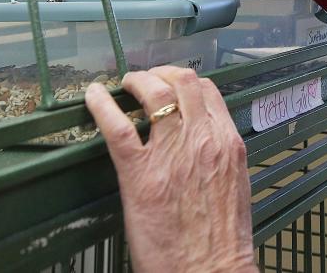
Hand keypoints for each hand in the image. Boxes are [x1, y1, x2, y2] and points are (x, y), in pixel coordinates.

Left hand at [85, 67, 256, 272]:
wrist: (210, 272)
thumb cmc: (222, 242)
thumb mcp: (234, 187)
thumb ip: (219, 160)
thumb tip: (205, 149)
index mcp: (227, 144)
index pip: (208, 92)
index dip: (185, 82)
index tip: (172, 85)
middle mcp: (202, 139)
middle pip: (183, 81)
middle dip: (161, 73)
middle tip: (146, 80)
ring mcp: (170, 153)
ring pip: (154, 92)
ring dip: (137, 81)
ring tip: (124, 84)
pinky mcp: (140, 173)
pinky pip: (118, 127)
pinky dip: (101, 105)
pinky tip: (92, 97)